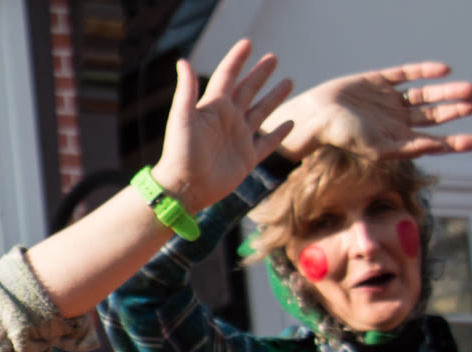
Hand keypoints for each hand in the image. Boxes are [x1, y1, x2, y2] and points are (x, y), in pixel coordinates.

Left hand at [150, 40, 295, 210]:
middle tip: (273, 57)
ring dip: (274, 97)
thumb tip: (182, 60)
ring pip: (262, 112)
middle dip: (260, 74)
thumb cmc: (180, 152)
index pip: (228, 77)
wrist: (184, 188)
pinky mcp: (247, 158)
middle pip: (248, 90)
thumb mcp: (182, 117)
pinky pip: (268, 143)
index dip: (237, 59)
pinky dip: (280, 133)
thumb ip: (186, 90)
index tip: (248, 43)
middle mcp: (228, 120)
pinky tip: (291, 122)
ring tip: (288, 81)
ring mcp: (239, 138)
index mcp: (213, 108)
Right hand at [269, 62, 471, 162]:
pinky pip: (407, 74)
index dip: (457, 142)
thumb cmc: (342, 137)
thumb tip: (438, 146)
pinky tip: (443, 70)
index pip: (433, 141)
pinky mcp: (378, 81)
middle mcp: (396, 120)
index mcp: (397, 139)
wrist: (314, 116)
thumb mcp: (377, 148)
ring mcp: (388, 100)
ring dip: (448, 91)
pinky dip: (425, 71)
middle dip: (459, 109)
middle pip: (435, 114)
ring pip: (426, 94)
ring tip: (470, 89)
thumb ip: (408, 148)